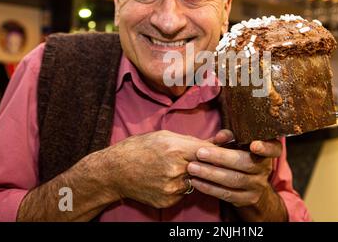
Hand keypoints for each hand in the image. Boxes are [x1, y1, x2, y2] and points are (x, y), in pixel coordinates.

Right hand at [101, 130, 216, 208]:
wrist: (114, 171)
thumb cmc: (139, 148)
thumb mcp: (165, 136)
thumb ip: (195, 140)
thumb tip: (223, 138)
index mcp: (176, 149)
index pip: (209, 151)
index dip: (216, 150)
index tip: (220, 149)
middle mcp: (175, 170)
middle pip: (206, 167)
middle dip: (206, 163)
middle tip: (200, 160)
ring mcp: (172, 188)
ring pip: (196, 181)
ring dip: (193, 175)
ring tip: (175, 167)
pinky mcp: (168, 200)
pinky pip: (184, 192)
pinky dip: (181, 186)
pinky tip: (167, 178)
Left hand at [187, 130, 282, 207]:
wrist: (253, 187)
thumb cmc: (242, 156)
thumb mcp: (241, 144)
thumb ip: (231, 137)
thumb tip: (220, 136)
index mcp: (267, 152)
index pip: (273, 149)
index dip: (265, 147)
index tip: (254, 145)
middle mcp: (265, 169)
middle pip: (245, 163)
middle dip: (220, 157)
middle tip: (200, 153)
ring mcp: (257, 185)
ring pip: (233, 180)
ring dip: (210, 173)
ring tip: (192, 167)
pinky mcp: (246, 199)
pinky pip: (226, 194)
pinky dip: (209, 188)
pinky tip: (196, 181)